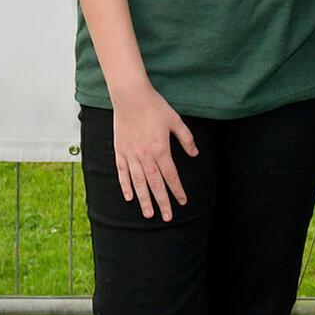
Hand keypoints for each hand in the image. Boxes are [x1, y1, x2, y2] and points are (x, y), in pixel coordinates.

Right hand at [110, 83, 197, 221]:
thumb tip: (195, 153)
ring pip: (138, 183)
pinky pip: (122, 173)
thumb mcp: (176, 121)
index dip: (177, 190)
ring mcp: (130, 155)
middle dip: (162, 202)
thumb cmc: (155, 107)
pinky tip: (129, 197)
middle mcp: (145, 156)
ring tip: (148, 213)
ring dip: (144, 199)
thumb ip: (186, 139)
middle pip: (154, 185)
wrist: (131, 97)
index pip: (171, 176)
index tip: (182, 201)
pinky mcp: (120, 151)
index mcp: (161, 150)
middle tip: (166, 217)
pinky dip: (125, 186)